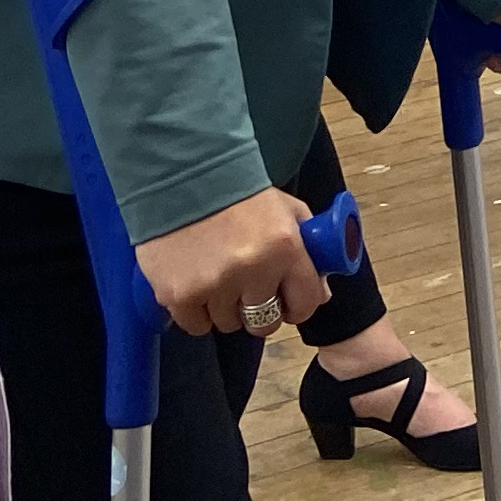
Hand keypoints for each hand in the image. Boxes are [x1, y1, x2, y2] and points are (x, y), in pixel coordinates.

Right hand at [134, 189, 324, 338]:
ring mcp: (214, 285)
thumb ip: (310, 251)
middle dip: (260, 311)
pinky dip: (197, 312)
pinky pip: (196, 325)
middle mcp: (252, 270)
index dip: (297, 305)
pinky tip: (195, 284)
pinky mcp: (179, 294)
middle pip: (264, 323)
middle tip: (248, 291)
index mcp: (286, 247)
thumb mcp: (288, 210)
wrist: (183, 175)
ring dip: (226, 309)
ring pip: (228, 324)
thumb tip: (321, 294)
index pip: (305, 304)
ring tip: (217, 278)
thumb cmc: (241, 193)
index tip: (287, 301)